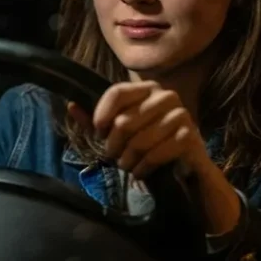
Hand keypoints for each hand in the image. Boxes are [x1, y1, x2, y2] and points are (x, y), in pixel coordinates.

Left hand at [68, 81, 239, 233]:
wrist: (182, 168)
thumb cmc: (146, 145)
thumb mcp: (117, 133)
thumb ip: (95, 120)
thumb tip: (71, 105)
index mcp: (146, 89)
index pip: (116, 92)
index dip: (101, 115)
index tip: (98, 133)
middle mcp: (166, 96)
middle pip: (123, 121)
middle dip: (113, 146)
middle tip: (115, 156)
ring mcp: (181, 114)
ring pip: (137, 141)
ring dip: (127, 160)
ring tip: (127, 165)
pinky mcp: (189, 137)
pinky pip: (154, 155)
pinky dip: (142, 168)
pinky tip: (140, 172)